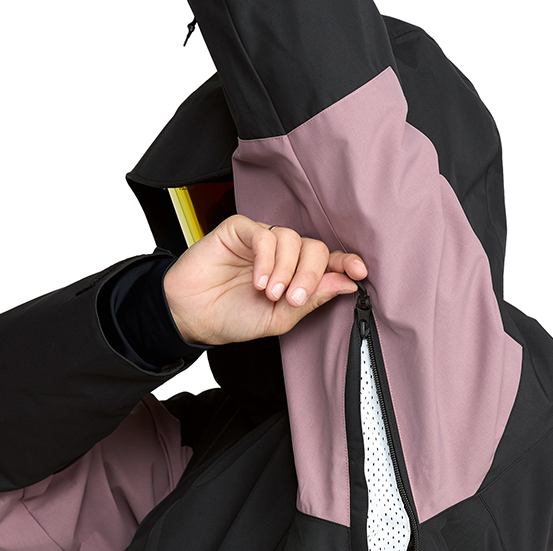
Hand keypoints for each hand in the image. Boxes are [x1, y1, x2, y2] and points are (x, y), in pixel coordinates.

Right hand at [162, 214, 367, 344]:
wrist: (193, 316)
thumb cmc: (233, 317)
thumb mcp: (279, 318)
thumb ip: (311, 300)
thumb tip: (347, 284)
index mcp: (296, 275)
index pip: (328, 263)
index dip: (345, 263)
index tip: (358, 272)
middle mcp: (283, 254)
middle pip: (314, 249)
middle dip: (309, 275)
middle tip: (291, 298)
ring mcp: (263, 240)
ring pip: (292, 239)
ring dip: (286, 269)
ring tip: (269, 293)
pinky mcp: (241, 230)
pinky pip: (265, 234)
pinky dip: (266, 258)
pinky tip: (258, 281)